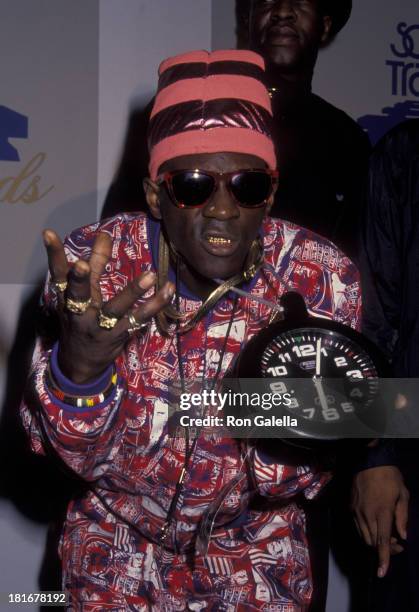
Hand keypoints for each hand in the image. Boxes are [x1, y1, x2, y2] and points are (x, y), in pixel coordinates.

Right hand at [43, 228, 173, 383]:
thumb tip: (105, 233)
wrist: (81, 363)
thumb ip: (96, 262)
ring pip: (115, 309)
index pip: (57, 273)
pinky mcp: (119, 335)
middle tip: (81, 264)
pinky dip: (155, 305)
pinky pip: (139, 319)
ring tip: (150, 275)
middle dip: (79, 280)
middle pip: (78, 294)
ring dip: (133, 291)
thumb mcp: (85, 292)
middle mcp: (80, 312)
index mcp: (67, 297)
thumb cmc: (83, 318)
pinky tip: (168, 290)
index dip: (53, 253)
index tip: (49, 233)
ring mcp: (99, 326)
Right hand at [351, 466, 408, 577]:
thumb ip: (402, 517)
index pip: (382, 541)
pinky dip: (367, 533)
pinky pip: (358, 528)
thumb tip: (403, 536)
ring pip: (364, 537)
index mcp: (381, 511)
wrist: (368, 461)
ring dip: (376, 543)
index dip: (384, 558)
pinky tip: (376, 528)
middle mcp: (366, 514)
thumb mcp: (403, 494)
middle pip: (372, 542)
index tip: (382, 573)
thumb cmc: (389, 476)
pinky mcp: (351, 508)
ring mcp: (356, 511)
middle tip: (398, 545)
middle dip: (385, 550)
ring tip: (388, 537)